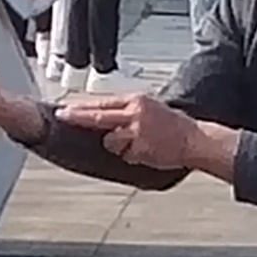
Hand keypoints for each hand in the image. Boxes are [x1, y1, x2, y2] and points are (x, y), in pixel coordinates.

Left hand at [57, 92, 195, 169]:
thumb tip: (102, 115)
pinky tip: (147, 151)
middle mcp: (134, 113)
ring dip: (118, 146)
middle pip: (97, 116)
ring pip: (110, 141)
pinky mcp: (140, 149)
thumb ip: (127, 110)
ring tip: (139, 142)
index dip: (81, 107)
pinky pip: (125, 155)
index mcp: (136, 100)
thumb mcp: (150, 107)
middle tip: (62, 117)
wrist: (194, 139)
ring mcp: (136, 132)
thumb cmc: (174, 124)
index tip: (65, 109)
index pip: (102, 102)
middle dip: (77, 118)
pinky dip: (132, 156)